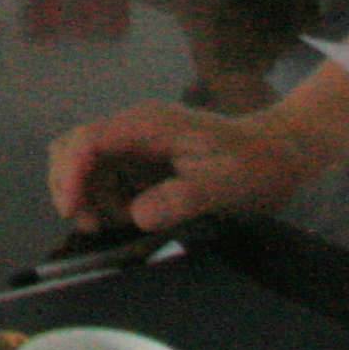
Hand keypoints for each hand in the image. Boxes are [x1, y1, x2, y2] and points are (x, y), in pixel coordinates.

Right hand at [47, 100, 324, 232]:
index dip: (71, 174)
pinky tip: (131, 218)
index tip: (73, 211)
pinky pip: (106, 178)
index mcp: (146, 124)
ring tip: (115, 225)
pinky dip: (106, 201)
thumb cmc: (253, 164)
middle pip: (74, 147)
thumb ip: (179, 198)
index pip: (88, 140)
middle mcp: (133, 129)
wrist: (278, 154)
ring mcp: (135, 144)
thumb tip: (135, 216)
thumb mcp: (222, 184)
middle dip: (70, 186)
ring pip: (86, 166)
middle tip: (91, 225)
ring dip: (89, 198)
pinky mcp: (141, 161)